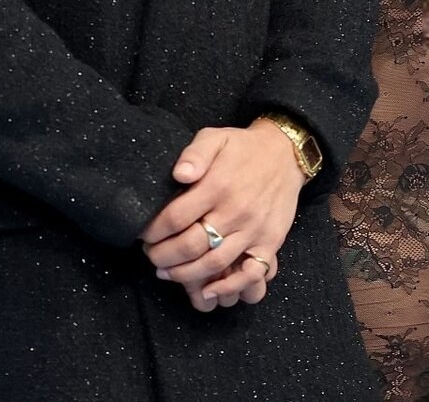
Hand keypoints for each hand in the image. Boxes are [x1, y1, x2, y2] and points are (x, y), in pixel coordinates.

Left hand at [140, 122, 305, 310]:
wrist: (285, 155)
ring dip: (185, 274)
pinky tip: (208, 291)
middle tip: (150, 256)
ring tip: (166, 272)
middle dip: (163, 256)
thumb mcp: (215, 137)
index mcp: (218, 185)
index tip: (143, 234)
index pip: (175, 217)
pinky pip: (250, 273)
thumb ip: (194, 154)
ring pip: (214, 263)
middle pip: (191, 245)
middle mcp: (235, 211)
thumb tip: (179, 174)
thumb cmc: (243, 148)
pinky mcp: (269, 242)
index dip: (153, 231)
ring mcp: (253, 230)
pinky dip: (228, 287)